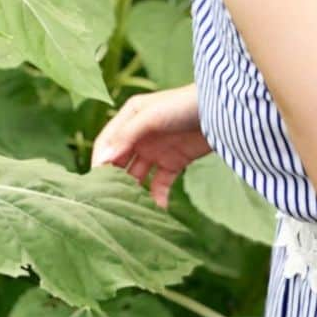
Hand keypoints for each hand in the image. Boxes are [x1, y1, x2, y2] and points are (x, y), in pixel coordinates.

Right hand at [90, 84, 212, 208]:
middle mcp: (139, 135)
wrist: (222, 111)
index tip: (94, 185)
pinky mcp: (175, 162)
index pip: (106, 143)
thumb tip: (102, 160)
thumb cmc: (183, 105)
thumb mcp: (151, 116)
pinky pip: (160, 184)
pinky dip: (157, 197)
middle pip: (119, 162)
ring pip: (138, 175)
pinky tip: (158, 209)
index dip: (99, 162)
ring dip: (134, 192)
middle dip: (113, 180)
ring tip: (130, 211)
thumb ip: (126, 136)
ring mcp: (156, 150)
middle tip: (109, 203)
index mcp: (129, 117)